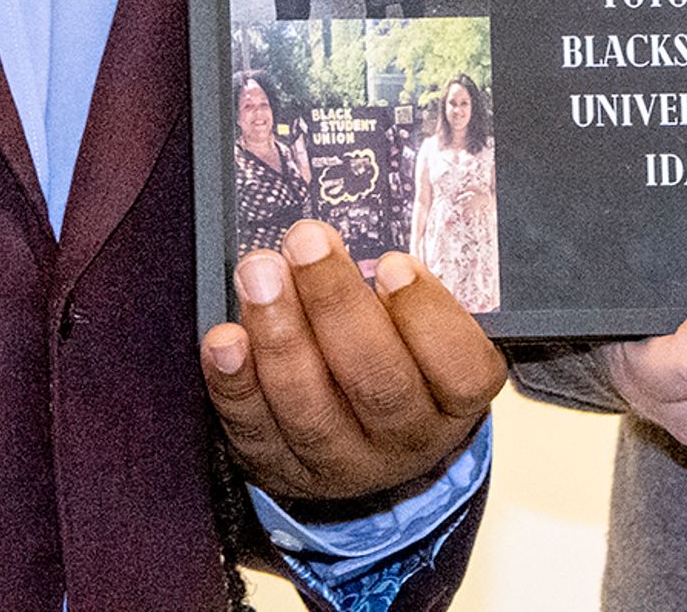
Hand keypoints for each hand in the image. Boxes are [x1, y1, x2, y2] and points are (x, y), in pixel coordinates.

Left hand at [200, 219, 504, 503]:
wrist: (362, 441)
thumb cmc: (395, 353)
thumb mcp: (421, 322)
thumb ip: (405, 281)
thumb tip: (360, 218)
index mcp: (454, 398)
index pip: (461, 370)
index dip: (428, 316)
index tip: (393, 263)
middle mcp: (405, 439)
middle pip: (379, 382)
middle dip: (337, 305)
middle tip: (306, 241)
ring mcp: (342, 462)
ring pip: (311, 409)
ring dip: (280, 334)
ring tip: (259, 272)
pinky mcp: (280, 468)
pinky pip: (255, 430)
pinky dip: (235, 382)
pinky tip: (225, 339)